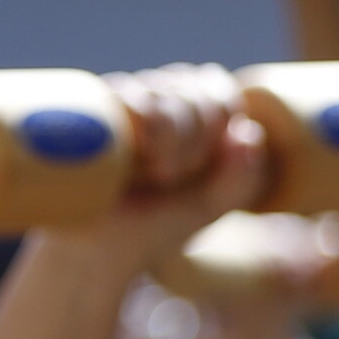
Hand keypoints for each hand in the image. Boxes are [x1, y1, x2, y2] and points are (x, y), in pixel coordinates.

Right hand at [33, 67, 270, 270]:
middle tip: (168, 179)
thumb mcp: (210, 206)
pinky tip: (135, 165)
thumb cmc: (152, 227)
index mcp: (180, 113)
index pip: (213, 85)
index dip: (219, 121)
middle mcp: (148, 99)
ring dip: (171, 144)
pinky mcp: (89, 110)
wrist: (98, 254)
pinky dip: (148, 133)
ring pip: (166, 95)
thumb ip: (242, 176)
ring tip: (148, 176)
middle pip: (193, 89)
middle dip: (195, 143)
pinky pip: (134, 98)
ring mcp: (116, 103)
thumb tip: (249, 131)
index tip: (200, 167)